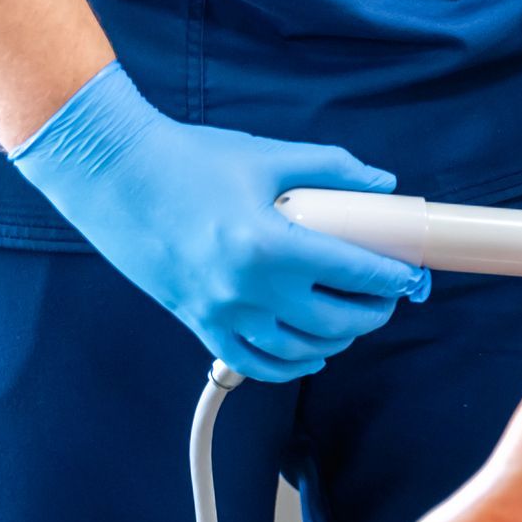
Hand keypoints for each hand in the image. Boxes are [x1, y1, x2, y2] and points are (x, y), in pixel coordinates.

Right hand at [12, 62, 429, 381]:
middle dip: (375, 311)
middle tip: (388, 295)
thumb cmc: (187, 159)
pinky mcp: (198, 322)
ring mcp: (221, 313)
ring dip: (339, 338)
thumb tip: (381, 183)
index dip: (394, 278)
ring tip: (355, 318)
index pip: (355, 274)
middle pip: (337, 320)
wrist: (111, 174)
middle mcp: (247, 289)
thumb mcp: (268, 156)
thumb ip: (332, 169)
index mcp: (270, 245)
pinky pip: (254, 364)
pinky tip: (312, 351)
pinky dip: (291, 364)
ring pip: (301, 349)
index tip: (410, 274)